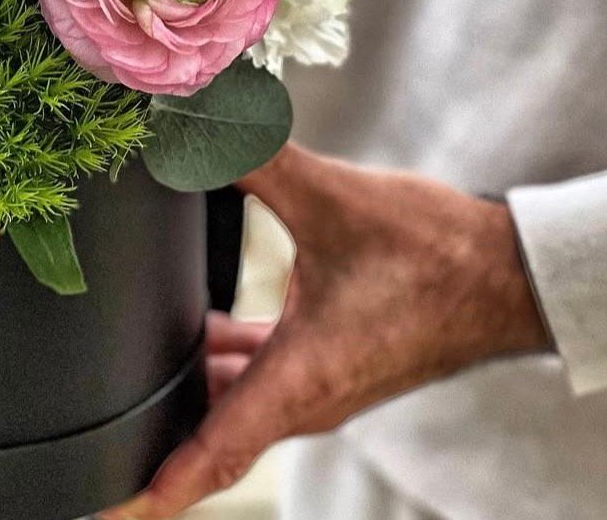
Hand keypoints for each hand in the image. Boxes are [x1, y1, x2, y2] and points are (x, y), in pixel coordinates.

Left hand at [100, 143, 549, 519]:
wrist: (504, 275)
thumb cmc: (432, 251)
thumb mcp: (331, 196)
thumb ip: (255, 159)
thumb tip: (196, 124)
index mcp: (303, 377)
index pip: (219, 448)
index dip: (163, 482)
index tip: (115, 505)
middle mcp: (309, 396)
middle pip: (216, 429)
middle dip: (159, 429)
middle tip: (102, 418)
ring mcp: (323, 384)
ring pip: (238, 401)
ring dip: (192, 388)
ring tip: (136, 365)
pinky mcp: (335, 363)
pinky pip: (263, 379)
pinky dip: (226, 364)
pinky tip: (202, 327)